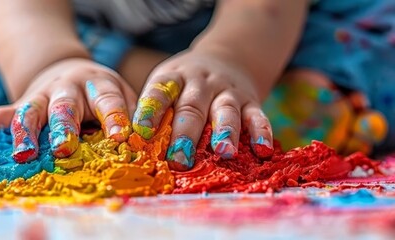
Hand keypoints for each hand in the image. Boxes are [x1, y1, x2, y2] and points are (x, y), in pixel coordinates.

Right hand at [0, 58, 136, 162]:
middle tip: (64, 148)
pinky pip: (1, 114)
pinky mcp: (19, 104)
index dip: (115, 117)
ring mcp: (40, 96)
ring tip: (23, 154)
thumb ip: (130, 120)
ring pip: (31, 111)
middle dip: (64, 127)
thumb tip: (148, 150)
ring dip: (26, 132)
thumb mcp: (122, 98)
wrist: (67, 72)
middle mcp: (67, 89)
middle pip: (65, 106)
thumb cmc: (102, 96)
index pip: (108, 100)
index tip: (120, 137)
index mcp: (99, 86)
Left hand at [132, 49, 273, 170]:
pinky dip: (261, 132)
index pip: (160, 92)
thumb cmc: (185, 84)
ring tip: (223, 152)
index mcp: (174, 79)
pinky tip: (261, 150)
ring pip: (225, 110)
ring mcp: (227, 91)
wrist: (227, 57)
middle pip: (192, 107)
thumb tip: (133, 149)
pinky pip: (257, 116)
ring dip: (225, 132)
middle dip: (185, 134)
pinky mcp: (250, 101)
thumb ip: (156, 113)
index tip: (141, 132)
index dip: (150, 111)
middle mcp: (201, 83)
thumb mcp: (167, 86)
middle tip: (179, 159)